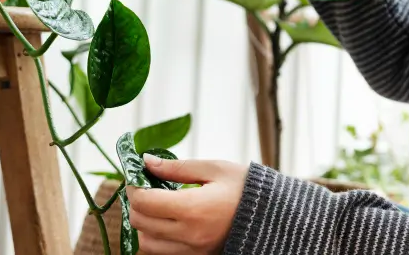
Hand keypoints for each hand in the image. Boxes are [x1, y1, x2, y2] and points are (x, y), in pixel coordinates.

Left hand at [125, 155, 248, 254]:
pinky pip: (163, 254)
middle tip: (144, 188)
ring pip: (146, 245)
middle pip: (140, 223)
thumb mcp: (214, 169)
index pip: (144, 202)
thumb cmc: (246, 188)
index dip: (134, 187)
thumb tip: (148, 162)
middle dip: (136, 204)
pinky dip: (156, 240)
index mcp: (192, 208)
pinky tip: (166, 222)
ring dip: (143, 225)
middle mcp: (189, 234)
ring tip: (155, 207)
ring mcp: (193, 251)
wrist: (273, 215)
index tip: (138, 177)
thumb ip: (177, 168)